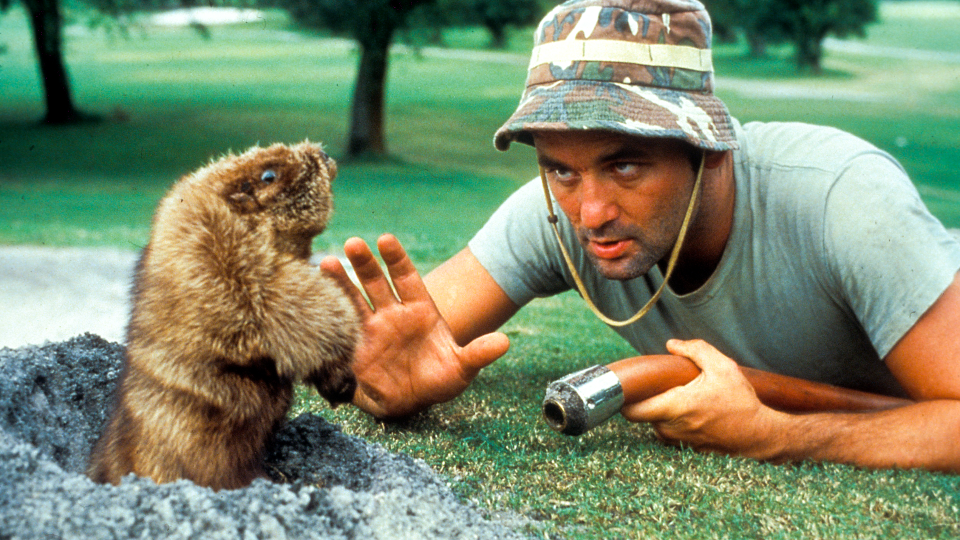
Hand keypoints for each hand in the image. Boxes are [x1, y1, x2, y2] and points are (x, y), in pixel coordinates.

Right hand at [320, 234, 509, 418]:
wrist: (410, 402)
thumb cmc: (438, 380)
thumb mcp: (461, 369)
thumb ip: (478, 354)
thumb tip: (504, 342)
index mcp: (419, 309)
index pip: (406, 277)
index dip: (396, 258)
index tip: (385, 239)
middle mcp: (392, 312)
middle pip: (376, 281)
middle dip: (365, 262)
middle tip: (353, 243)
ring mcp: (371, 326)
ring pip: (353, 298)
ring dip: (340, 281)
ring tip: (325, 263)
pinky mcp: (353, 346)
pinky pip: (339, 325)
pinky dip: (327, 311)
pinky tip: (312, 295)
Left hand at [622, 339, 780, 455]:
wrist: (760, 434)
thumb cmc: (741, 401)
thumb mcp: (722, 367)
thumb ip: (695, 350)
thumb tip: (672, 344)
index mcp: (675, 407)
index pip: (631, 411)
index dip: (623, 399)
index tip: (629, 387)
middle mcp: (672, 428)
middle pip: (643, 415)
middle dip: (646, 401)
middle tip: (658, 386)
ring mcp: (680, 441)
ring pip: (656, 424)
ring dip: (661, 412)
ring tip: (680, 397)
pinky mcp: (689, 448)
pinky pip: (672, 432)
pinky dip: (675, 422)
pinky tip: (692, 411)